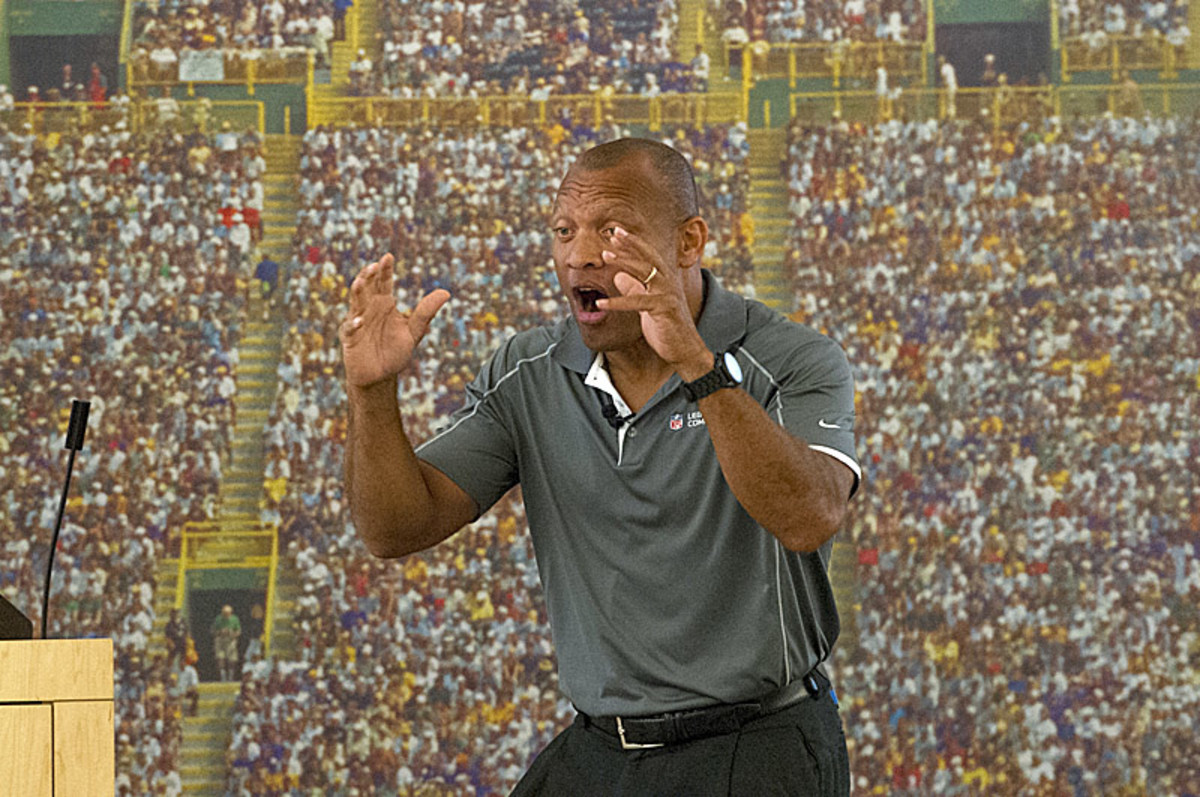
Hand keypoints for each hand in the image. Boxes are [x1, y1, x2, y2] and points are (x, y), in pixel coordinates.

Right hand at [340, 253, 449, 387]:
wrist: (381, 375)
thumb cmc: (395, 351)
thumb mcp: (414, 331)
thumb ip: (426, 312)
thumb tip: (446, 292)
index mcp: (384, 303)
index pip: (383, 282)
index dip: (384, 270)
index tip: (388, 257)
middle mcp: (369, 308)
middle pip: (367, 287)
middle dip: (368, 276)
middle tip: (374, 266)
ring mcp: (357, 321)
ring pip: (355, 303)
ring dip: (357, 293)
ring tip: (360, 282)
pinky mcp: (350, 338)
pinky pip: (350, 328)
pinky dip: (354, 324)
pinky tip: (360, 321)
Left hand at [595, 227, 710, 376]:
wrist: (684, 349)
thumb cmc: (667, 327)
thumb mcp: (646, 306)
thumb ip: (634, 290)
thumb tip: (619, 276)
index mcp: (665, 280)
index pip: (649, 256)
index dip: (633, 244)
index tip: (617, 233)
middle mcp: (668, 283)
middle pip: (648, 257)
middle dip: (630, 243)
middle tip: (613, 232)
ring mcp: (667, 294)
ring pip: (645, 272)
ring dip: (624, 262)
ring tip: (604, 256)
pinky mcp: (664, 309)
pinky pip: (637, 302)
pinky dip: (617, 302)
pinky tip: (600, 304)